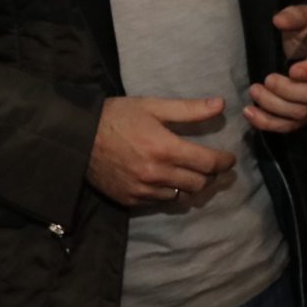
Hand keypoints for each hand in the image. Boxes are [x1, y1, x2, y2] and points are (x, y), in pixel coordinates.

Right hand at [88, 96, 237, 207]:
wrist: (77, 138)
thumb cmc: (117, 116)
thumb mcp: (152, 106)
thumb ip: (188, 109)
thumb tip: (220, 104)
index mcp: (165, 148)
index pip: (208, 163)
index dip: (224, 162)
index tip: (229, 159)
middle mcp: (156, 173)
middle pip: (199, 183)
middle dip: (211, 174)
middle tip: (212, 165)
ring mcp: (143, 190)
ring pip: (182, 195)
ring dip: (191, 184)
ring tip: (191, 172)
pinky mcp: (131, 200)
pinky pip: (161, 201)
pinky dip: (170, 191)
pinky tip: (168, 179)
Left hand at [247, 6, 306, 133]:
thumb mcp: (303, 18)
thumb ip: (294, 16)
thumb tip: (279, 20)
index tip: (292, 70)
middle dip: (289, 91)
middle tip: (266, 80)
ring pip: (301, 114)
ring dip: (275, 106)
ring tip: (254, 91)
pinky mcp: (303, 116)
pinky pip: (288, 127)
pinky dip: (268, 123)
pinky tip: (250, 113)